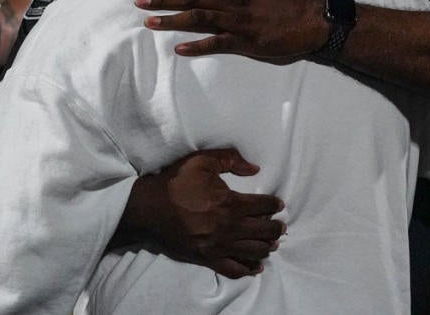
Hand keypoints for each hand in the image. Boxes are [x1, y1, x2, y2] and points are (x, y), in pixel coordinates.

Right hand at [121, 148, 285, 278]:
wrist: (149, 208)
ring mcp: (218, 246)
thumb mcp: (201, 160)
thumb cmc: (176, 182)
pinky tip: (256, 266)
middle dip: (276, 228)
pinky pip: (233, 269)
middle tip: (280, 226)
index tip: (278, 204)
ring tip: (272, 243)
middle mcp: (228, 227)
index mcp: (230, 203)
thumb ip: (231, 160)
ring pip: (253, 251)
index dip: (274, 204)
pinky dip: (248, 269)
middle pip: (264, 231)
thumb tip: (254, 168)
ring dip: (267, 247)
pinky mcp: (207, 258)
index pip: (264, 206)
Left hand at [136, 0, 328, 60]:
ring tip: (149, 22)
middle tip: (139, 1)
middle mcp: (233, 3)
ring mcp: (239, 23)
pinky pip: (218, 44)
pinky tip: (179, 49)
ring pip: (200, 20)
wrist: (314, 20)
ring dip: (173, 21)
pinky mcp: (247, 42)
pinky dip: (198, 47)